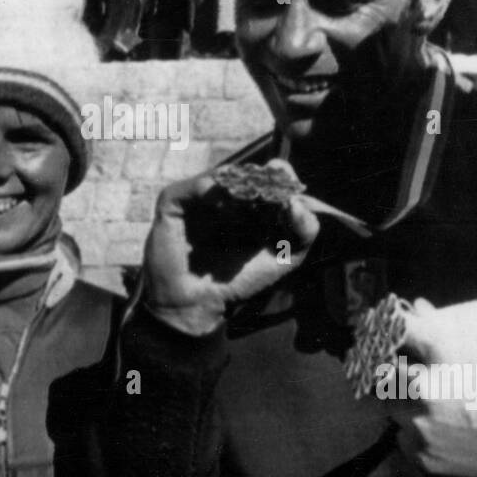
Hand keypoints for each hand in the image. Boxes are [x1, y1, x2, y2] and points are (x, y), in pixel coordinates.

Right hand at [143, 160, 319, 336]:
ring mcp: (197, 197)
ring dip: (240, 186)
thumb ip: (304, 231)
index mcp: (251, 202)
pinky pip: (191, 188)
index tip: (292, 191)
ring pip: (221, 176)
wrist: (198, 305)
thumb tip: (298, 201)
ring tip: (252, 202)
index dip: (282, 177)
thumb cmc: (239, 281)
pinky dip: (210, 191)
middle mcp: (224, 195)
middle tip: (275, 195)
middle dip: (263, 182)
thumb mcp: (284, 257)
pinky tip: (224, 206)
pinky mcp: (172, 204)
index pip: (269, 175)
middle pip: (247, 171)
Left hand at [391, 300, 476, 476]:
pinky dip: (415, 430)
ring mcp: (419, 425)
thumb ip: (448, 326)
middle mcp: (422, 387)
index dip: (391, 325)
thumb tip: (419, 308)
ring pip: (391, 404)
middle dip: (394, 367)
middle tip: (411, 369)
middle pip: (383, 369)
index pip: (396, 328)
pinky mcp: (423, 456)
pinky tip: (441, 429)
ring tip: (434, 403)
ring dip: (404, 400)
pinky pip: (403, 436)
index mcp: (442, 351)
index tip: (391, 327)